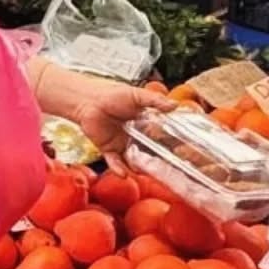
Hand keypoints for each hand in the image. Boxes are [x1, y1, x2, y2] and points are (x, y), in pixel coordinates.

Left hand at [28, 61, 175, 171]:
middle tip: (169, 167)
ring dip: (140, 168)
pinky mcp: (109, 149)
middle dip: (158, 160)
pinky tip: (124, 173)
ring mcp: (123, 144)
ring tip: (149, 174)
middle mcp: (135, 136)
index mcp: (144, 123)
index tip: (181, 151)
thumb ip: (155, 101)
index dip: (170, 144)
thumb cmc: (112, 94)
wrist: (87, 99)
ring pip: (134, 160)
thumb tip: (175, 105)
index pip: (160, 136)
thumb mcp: (137, 96)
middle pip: (149, 152)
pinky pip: (115, 162)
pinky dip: (119, 169)